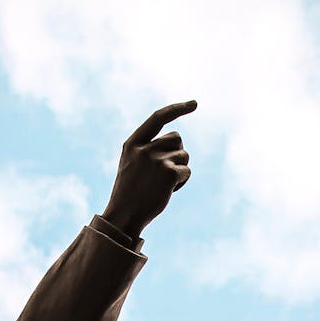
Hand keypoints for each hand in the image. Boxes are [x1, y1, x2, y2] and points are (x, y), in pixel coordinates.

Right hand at [102, 100, 195, 238]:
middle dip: (177, 153)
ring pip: (184, 155)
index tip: (194, 104)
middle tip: (165, 172)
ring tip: (163, 184)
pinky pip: (187, 170)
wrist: (125, 216)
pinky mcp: (169, 173)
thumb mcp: (131, 164)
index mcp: (133, 143)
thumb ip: (147, 149)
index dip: (177, 109)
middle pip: (176, 138)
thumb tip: (177, 141)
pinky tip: (168, 191)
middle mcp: (145, 148)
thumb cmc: (129, 193)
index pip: (158, 118)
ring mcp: (157, 160)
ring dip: (180, 168)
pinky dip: (182, 181)